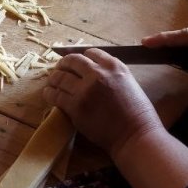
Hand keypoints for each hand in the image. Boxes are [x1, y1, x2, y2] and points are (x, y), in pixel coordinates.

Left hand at [43, 48, 163, 158]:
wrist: (135, 135)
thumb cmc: (138, 113)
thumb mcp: (129, 82)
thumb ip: (111, 74)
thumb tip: (93, 71)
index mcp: (114, 66)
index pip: (90, 52)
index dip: (82, 57)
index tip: (77, 64)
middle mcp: (98, 73)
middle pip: (72, 60)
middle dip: (64, 64)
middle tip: (59, 69)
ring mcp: (85, 89)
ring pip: (60, 77)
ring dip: (53, 78)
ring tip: (52, 82)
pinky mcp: (75, 106)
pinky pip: (55, 95)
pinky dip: (49, 93)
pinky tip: (49, 94)